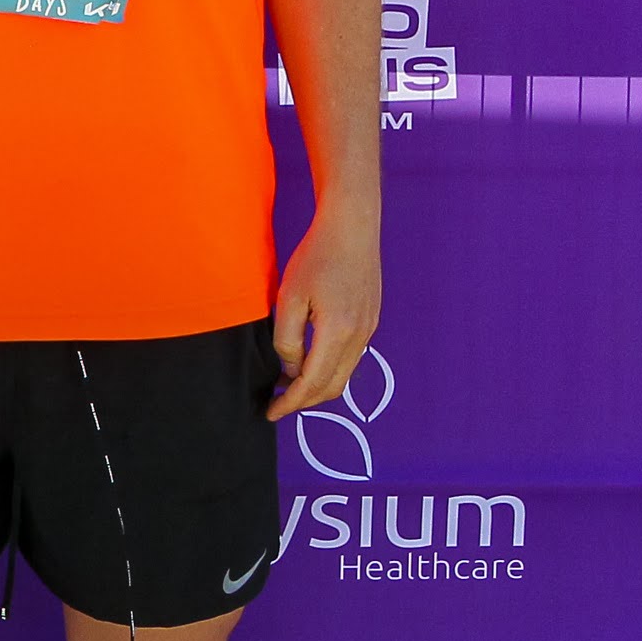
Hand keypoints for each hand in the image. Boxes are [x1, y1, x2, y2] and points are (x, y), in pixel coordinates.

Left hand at [265, 203, 381, 420]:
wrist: (352, 228)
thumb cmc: (316, 256)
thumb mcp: (290, 297)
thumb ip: (288, 339)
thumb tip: (291, 369)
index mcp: (337, 333)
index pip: (312, 384)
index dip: (290, 404)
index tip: (271, 413)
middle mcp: (359, 337)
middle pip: (332, 387)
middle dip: (305, 402)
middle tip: (279, 404)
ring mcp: (369, 329)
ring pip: (344, 375)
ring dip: (318, 387)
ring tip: (291, 385)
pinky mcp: (371, 320)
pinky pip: (351, 357)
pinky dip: (330, 369)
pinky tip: (311, 361)